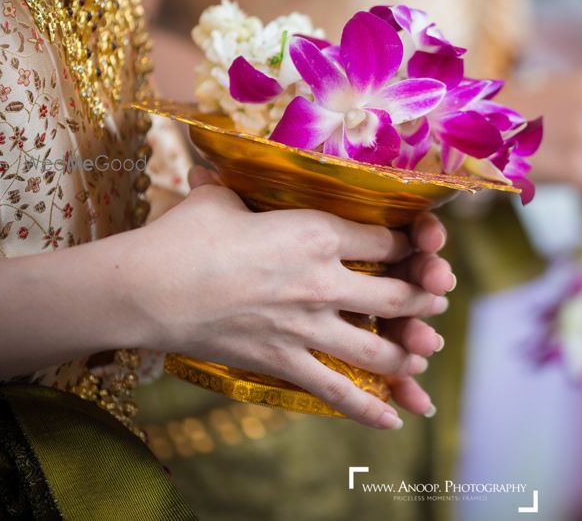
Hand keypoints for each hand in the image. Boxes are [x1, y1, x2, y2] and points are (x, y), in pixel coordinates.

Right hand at [128, 167, 452, 428]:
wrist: (146, 289)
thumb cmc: (183, 236)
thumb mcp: (221, 198)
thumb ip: (239, 186)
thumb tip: (215, 166)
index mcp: (317, 232)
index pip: (388, 241)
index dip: (411, 245)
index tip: (416, 249)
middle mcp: (323, 281)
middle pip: (399, 295)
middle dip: (425, 298)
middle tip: (435, 299)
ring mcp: (307, 327)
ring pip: (380, 347)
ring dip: (409, 351)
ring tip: (421, 351)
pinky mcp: (284, 362)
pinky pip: (337, 391)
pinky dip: (370, 408)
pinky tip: (395, 416)